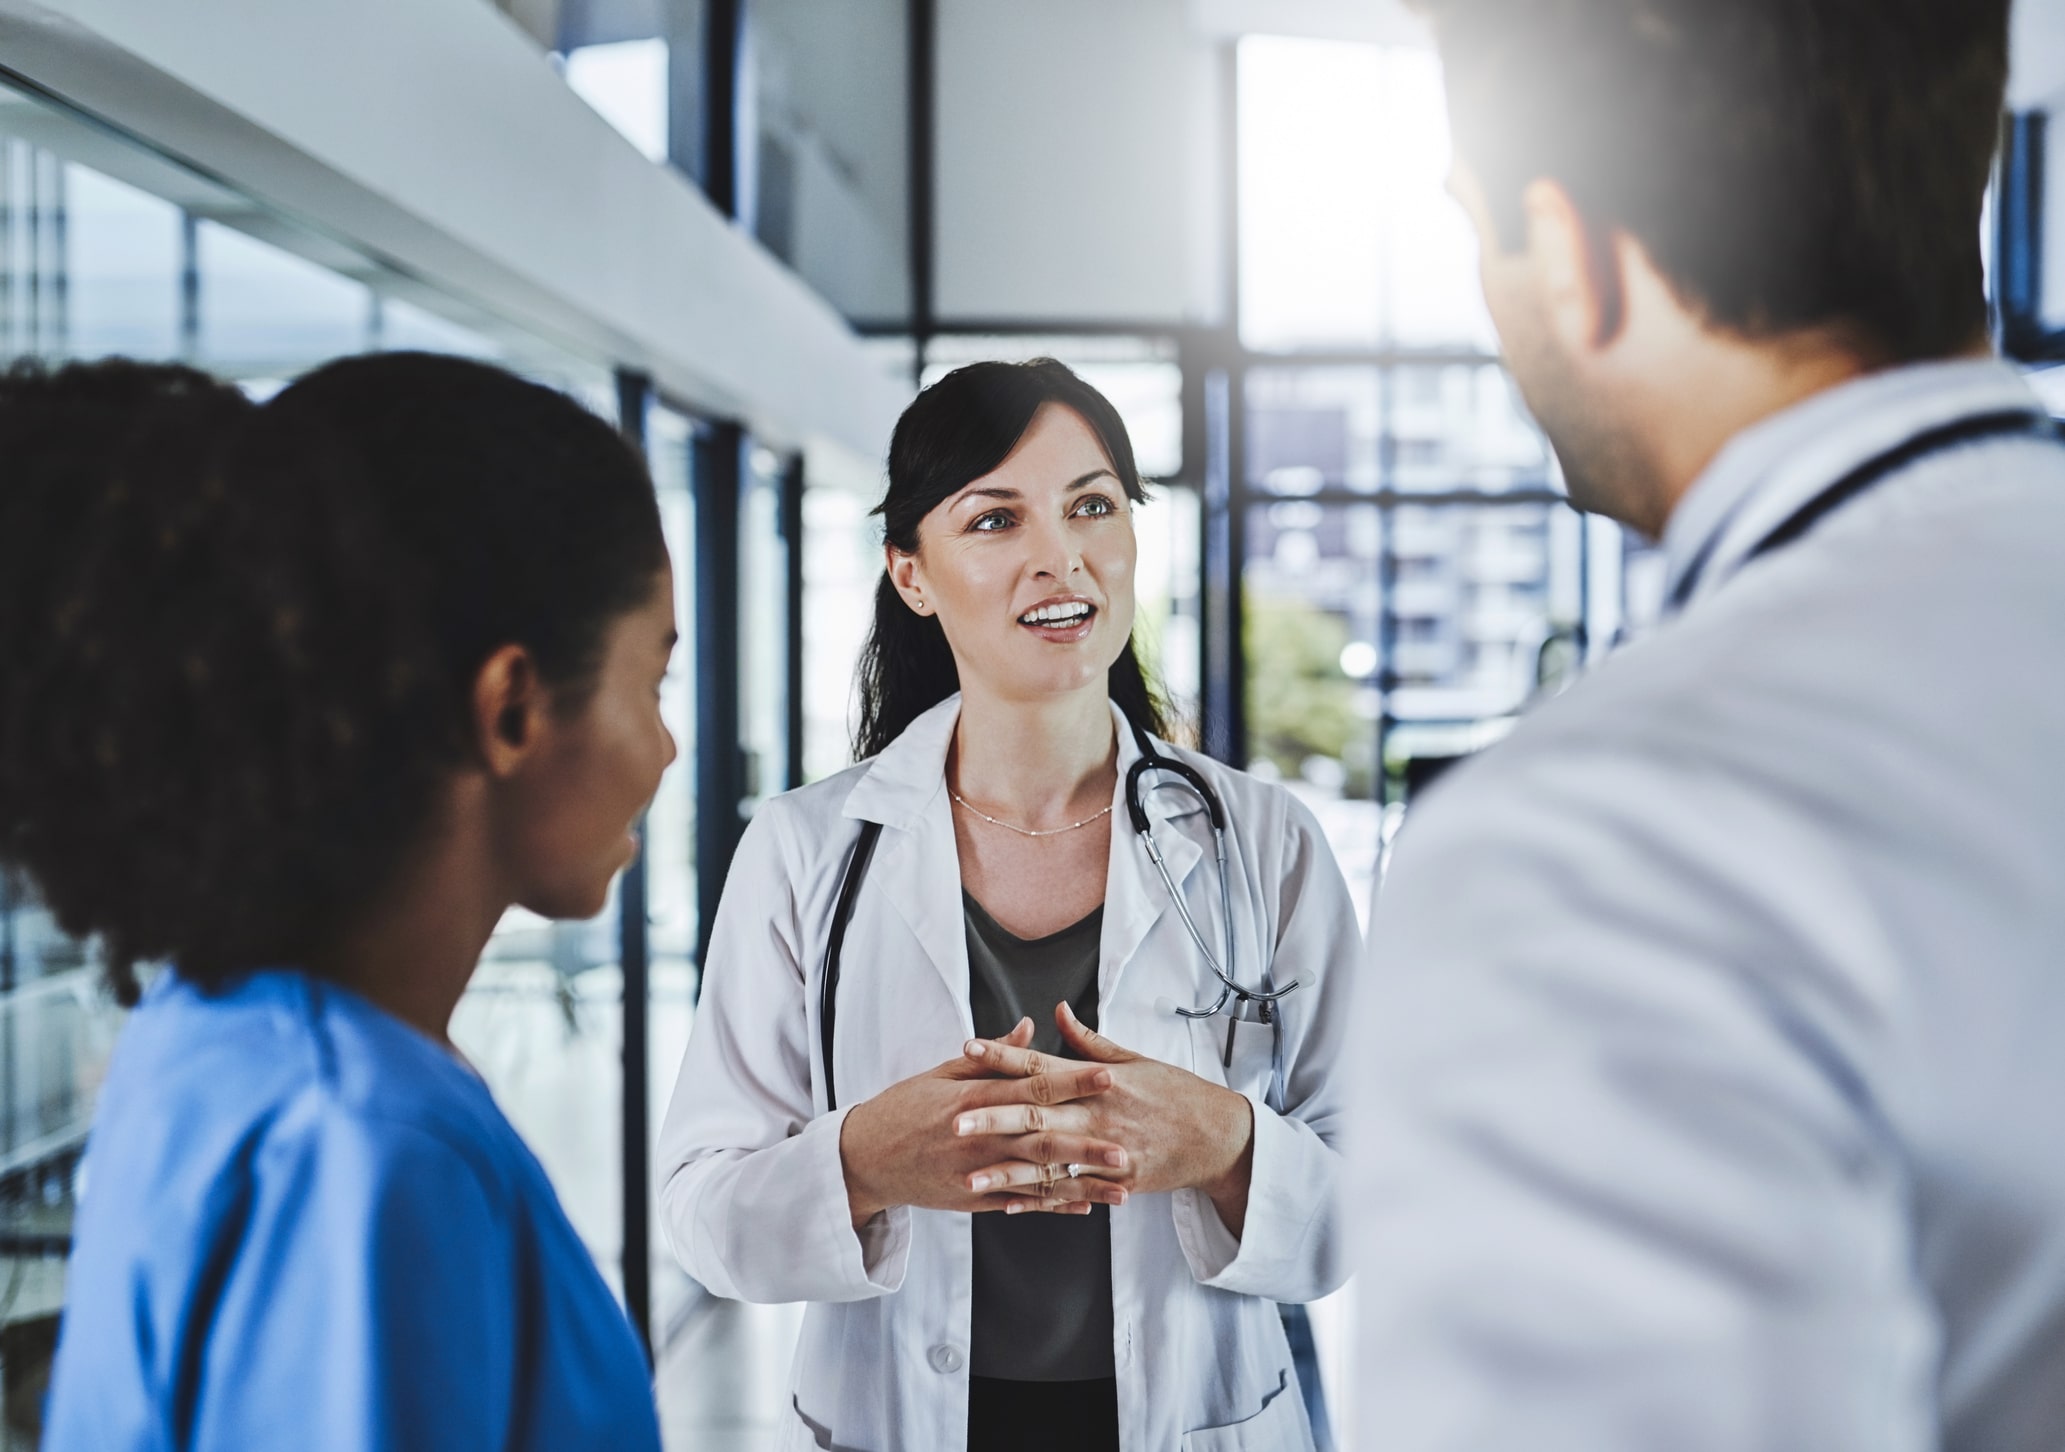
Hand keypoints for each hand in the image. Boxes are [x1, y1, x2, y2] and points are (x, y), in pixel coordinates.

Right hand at [838, 1018, 1128, 1227]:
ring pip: (1039, 1180)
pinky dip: (1053, 1207)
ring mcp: (977, 1172)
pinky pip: (1020, 1204)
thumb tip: (1030, 1027)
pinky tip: (1085, 1207)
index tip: (1109, 1075)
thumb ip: (992, 1054)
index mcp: (974, 1099)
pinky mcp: (973, 1199)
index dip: (1073, 1082)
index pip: (1033, 1086)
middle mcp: (980, 1137)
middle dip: (1088, 1142)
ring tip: (1121, 1188)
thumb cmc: (904, 1107)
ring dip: (1081, 1184)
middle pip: (1043, 1139)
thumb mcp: (942, 1072)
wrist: (864, 1158)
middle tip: (1128, 1144)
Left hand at [956, 1002, 1255, 1232]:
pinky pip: (1071, 1193)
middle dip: (993, 1118)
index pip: (1042, 1065)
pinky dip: (1039, 1201)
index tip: (968, 1049)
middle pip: (1037, 1116)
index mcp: (1099, 1080)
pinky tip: (1006, 1205)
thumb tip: (1057, 1010)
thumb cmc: (1175, 1092)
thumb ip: (1089, 1041)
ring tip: (969, 1175)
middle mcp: (1099, 1114)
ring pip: (1048, 1163)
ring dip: (1007, 1171)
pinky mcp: (1116, 1182)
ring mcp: (1107, 1151)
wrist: (1218, 1136)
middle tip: (954, 1120)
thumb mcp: (1135, 1059)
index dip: (1004, 1057)